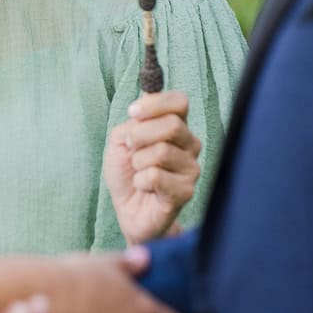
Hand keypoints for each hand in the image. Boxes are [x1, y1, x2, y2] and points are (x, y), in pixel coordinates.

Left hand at [103, 90, 201, 244]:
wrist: (128, 210)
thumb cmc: (127, 173)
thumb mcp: (121, 141)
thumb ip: (133, 121)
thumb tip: (145, 102)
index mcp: (177, 127)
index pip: (179, 102)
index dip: (155, 103)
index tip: (132, 112)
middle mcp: (189, 145)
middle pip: (172, 124)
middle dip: (140, 134)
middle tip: (130, 147)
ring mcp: (191, 168)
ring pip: (161, 152)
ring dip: (138, 162)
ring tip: (138, 172)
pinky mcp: (186, 191)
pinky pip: (155, 176)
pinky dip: (140, 181)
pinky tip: (144, 188)